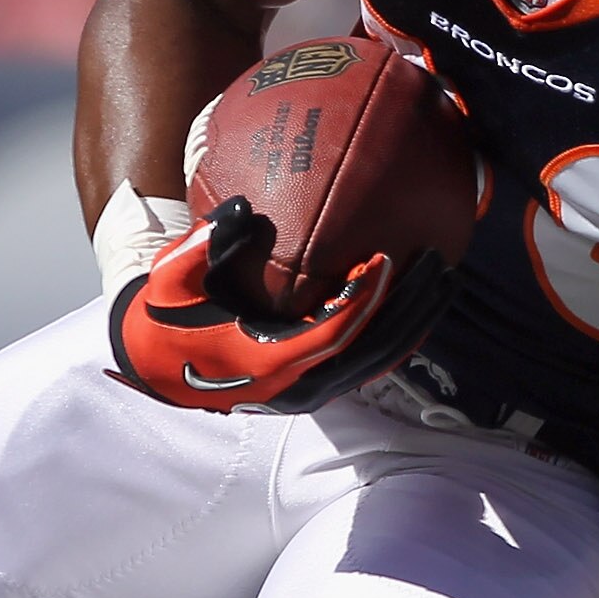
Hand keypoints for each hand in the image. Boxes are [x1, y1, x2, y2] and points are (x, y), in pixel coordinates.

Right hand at [106, 196, 452, 414]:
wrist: (154, 364)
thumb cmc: (163, 316)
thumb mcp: (170, 277)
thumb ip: (204, 243)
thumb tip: (240, 207)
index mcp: (265, 362)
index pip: (332, 334)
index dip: (363, 299)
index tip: (386, 257)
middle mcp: (297, 385)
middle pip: (372, 352)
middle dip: (409, 309)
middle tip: (439, 264)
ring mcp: (310, 390)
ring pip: (377, 362)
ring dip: (413, 322)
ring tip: (443, 279)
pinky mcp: (315, 385)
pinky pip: (367, 362)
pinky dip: (395, 333)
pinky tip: (416, 299)